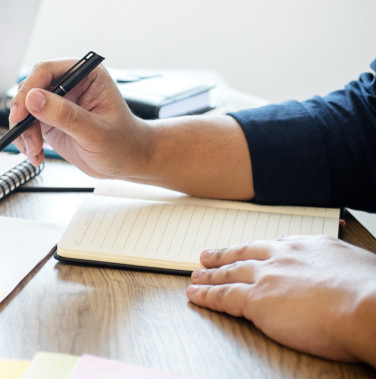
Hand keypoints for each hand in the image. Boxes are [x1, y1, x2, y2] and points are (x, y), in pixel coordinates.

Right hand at [10, 58, 149, 177]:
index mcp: (85, 75)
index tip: (21, 112)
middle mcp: (69, 85)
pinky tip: (36, 155)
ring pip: (25, 109)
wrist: (128, 161)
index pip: (47, 71)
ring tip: (35, 151)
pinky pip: (27, 126)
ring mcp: (57, 103)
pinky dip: (26, 142)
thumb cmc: (123, 142)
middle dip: (23, 114)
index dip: (29, 89)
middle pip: (30, 89)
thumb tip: (34, 99)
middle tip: (23, 135)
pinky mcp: (50, 121)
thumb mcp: (95, 131)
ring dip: (23, 132)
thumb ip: (65, 115)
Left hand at [187, 236, 375, 364]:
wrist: (367, 306)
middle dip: (224, 256)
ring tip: (196, 275)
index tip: (248, 251)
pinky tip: (195, 294)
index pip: (274, 246)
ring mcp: (267, 276)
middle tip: (207, 256)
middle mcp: (283, 256)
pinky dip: (205, 295)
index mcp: (309, 246)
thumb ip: (337, 268)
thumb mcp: (356, 266)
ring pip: (229, 273)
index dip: (256, 250)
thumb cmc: (372, 293)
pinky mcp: (256, 299)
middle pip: (245, 254)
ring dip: (209, 275)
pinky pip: (223, 296)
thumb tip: (341, 278)